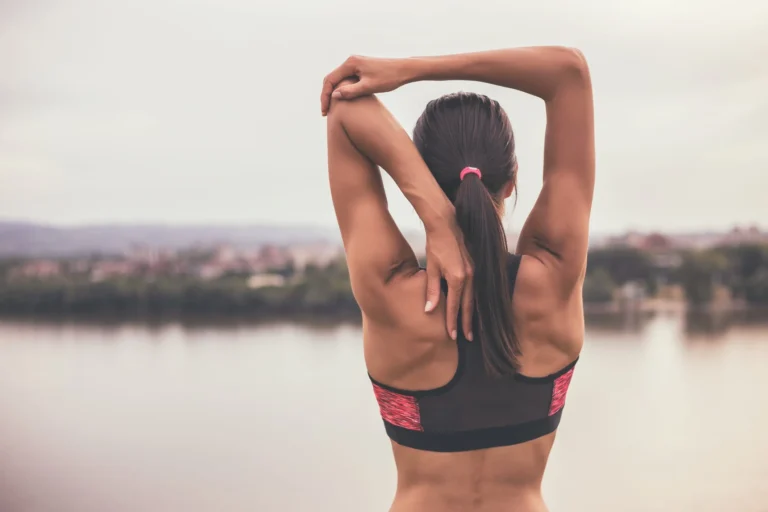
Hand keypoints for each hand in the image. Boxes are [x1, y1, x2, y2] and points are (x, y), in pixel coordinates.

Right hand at [321, 55, 409, 115]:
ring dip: (333, 94)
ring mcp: (355, 64)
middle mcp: (351, 61)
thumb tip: (334, 96)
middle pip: (331, 79)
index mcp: (350, 63)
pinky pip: (346, 80)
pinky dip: (341, 90)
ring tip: (331, 110)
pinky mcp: (361, 69)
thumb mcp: (369, 87)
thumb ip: (351, 91)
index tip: (324, 112)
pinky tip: (342, 102)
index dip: (325, 97)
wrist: (404, 69)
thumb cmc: (389, 78)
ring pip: (338, 80)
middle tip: (325, 113)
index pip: (330, 80)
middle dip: (326, 96)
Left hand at [424, 220, 474, 341]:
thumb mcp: (430, 268)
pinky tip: (472, 306)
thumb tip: (429, 310)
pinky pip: (475, 288)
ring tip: (471, 326)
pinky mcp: (475, 266)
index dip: (453, 322)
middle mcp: (469, 276)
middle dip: (467, 322)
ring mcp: (474, 270)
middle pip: (468, 305)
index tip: (452, 335)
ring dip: (472, 312)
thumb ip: (432, 290)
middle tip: (466, 337)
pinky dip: (474, 300)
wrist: (447, 224)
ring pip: (474, 297)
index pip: (454, 306)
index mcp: (457, 278)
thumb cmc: (436, 245)